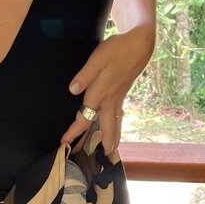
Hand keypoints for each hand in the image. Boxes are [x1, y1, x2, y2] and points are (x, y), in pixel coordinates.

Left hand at [59, 25, 154, 155]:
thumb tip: (73, 90)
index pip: (85, 116)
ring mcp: (118, 96)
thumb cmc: (117, 49)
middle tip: (100, 158)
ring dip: (113, 136)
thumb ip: (85, 75)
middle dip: (102, 142)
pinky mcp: (123, 92)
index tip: (64, 142)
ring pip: (115, 122)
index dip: (74, 130)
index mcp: (101, 92)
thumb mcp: (98, 58)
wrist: (140, 45)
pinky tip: (116, 125)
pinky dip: (117, 124)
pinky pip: (119, 114)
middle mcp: (110, 99)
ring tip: (112, 150)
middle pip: (105, 125)